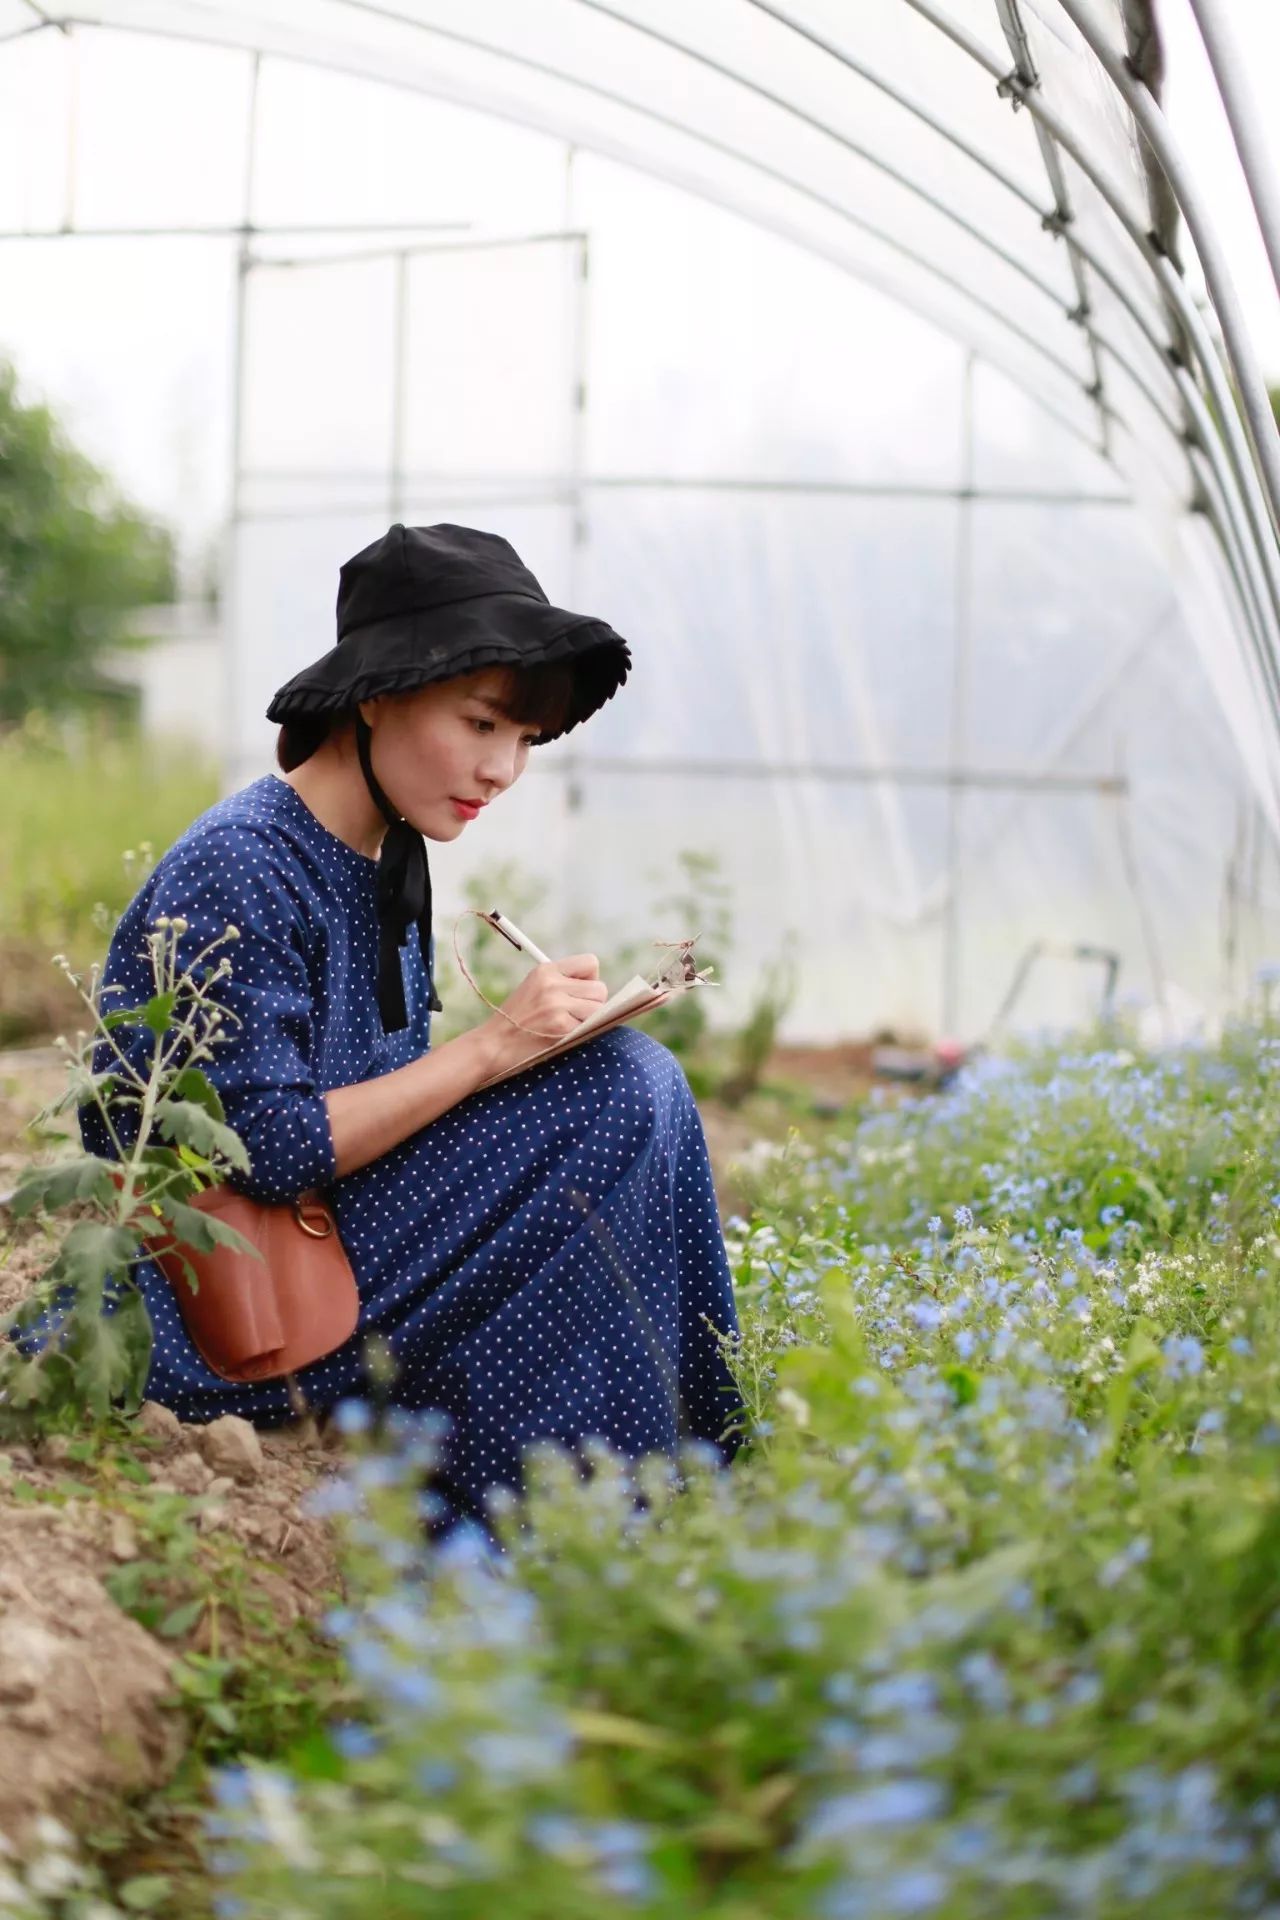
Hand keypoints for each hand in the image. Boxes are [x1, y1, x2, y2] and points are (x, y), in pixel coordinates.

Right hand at [480, 953, 608, 1069]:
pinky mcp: (561, 1026)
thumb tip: (598, 987)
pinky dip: (580, 1034)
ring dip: (589, 1020)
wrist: (494, 1045)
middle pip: (600, 989)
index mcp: (545, 970)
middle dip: (593, 1003)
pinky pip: (589, 1027)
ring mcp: (556, 1005)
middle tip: (574, 1014)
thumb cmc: (517, 1019)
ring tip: (567, 1025)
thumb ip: (562, 981)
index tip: (579, 993)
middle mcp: (551, 984)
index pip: (590, 963)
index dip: (591, 979)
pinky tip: (562, 1036)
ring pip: (598, 1008)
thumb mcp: (534, 987)